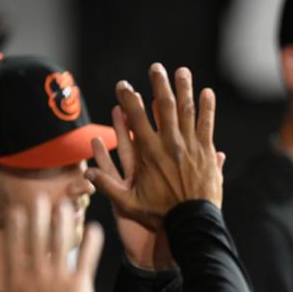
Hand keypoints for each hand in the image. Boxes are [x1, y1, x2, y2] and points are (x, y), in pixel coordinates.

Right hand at [0, 197, 102, 291]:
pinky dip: (93, 243)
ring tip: (67, 205)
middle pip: (37, 238)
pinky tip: (96, 229)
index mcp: (16, 280)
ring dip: (64, 222)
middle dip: (39, 216)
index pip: (14, 246)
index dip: (16, 226)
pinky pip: (87, 258)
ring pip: (61, 242)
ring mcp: (59, 277)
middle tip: (42, 197)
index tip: (17, 210)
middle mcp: (37, 274)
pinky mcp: (80, 284)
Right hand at [86, 64, 222, 230]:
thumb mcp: (128, 204)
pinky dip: (207, 108)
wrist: (193, 223)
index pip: (136, 118)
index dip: (128, 99)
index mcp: (149, 153)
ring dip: (184, 89)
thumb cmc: (160, 215)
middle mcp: (170, 145)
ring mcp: (190, 147)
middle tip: (156, 68)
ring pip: (187, 111)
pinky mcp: (206, 153)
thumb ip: (106, 187)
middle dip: (159, 84)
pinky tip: (207, 92)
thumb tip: (85, 172)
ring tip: (181, 72)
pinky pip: (207, 125)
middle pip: (164, 106)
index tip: (123, 85)